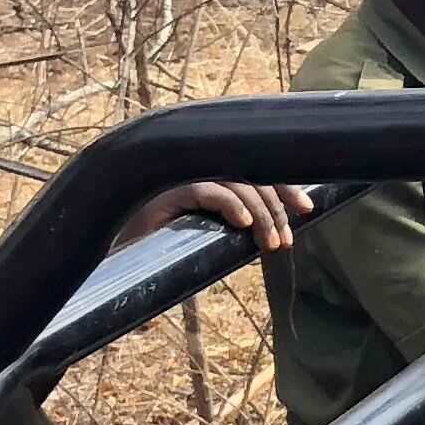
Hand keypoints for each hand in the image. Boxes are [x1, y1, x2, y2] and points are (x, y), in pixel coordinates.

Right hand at [114, 180, 315, 252]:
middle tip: (287, 239)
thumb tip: (273, 233)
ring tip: (270, 244)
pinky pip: (207, 190)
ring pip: (236, 182)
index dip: (284, 186)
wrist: (118, 256)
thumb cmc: (162, 246)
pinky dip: (230, 204)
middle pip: (252, 173)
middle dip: (277, 205)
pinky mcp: (167, 190)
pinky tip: (243, 226)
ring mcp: (182, 175)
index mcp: (209, 173)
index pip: (255, 170)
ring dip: (261, 214)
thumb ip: (232, 226)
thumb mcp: (205, 233)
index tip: (307, 208)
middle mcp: (197, 168)